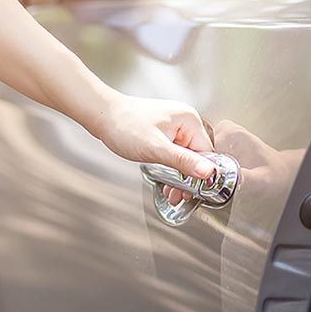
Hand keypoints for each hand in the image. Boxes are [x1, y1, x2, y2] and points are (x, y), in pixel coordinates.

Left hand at [90, 91, 215, 203]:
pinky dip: (173, 167)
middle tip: (179, 195)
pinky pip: (176, 152)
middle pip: (198, 155)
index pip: (207, 152)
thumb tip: (208, 171)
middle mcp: (186, 120)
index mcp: (189, 120)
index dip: (201, 174)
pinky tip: (167, 180)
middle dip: (189, 178)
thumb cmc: (125, 127)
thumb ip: (183, 161)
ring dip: (180, 175)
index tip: (193, 191)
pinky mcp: (166, 131)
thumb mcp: (156, 149)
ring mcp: (176, 125)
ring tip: (172, 193)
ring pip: (186, 156)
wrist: (102, 116)